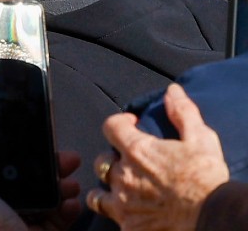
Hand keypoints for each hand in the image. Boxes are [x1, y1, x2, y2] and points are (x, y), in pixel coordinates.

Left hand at [0, 134, 80, 230]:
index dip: (6, 155)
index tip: (23, 143)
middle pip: (20, 182)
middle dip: (42, 169)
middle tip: (63, 160)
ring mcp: (20, 227)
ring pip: (42, 198)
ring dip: (59, 185)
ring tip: (69, 183)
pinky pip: (57, 218)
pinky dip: (67, 209)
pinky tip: (71, 204)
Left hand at [87, 84, 228, 230]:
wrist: (213, 218)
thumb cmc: (207, 179)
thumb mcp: (201, 140)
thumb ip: (183, 113)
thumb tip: (172, 92)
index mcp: (137, 151)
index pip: (110, 126)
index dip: (119, 123)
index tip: (131, 125)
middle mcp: (124, 175)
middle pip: (102, 161)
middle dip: (113, 158)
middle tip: (131, 163)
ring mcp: (123, 203)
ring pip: (97, 192)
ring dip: (107, 188)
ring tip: (122, 189)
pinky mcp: (127, 225)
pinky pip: (108, 215)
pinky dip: (115, 212)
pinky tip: (129, 211)